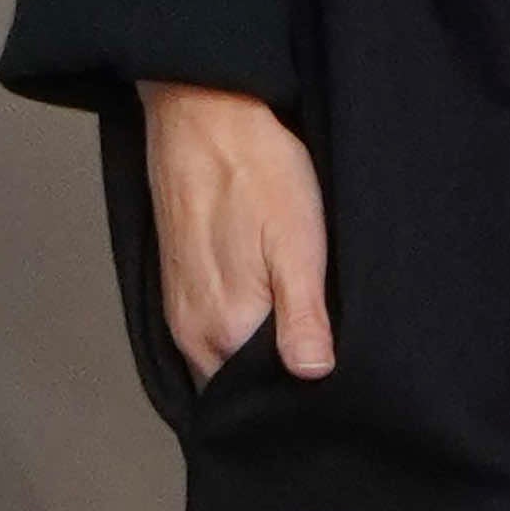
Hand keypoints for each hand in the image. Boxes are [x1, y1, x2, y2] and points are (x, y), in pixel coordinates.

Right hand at [136, 79, 334, 391]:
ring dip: (258, 356)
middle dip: (276, 385)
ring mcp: (179, 306)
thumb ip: (302, 318)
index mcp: (223, 328)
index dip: (296, 400)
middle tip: (322, 361)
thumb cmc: (255, 169)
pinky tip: (270, 305)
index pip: (259, 400)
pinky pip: (211, 330)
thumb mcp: (298, 244)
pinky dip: (240, 331)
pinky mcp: (180, 282)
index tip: (330, 385)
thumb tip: (312, 378)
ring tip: (300, 333)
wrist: (203, 110)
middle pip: (237, 386)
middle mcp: (191, 330)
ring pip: (223, 359)